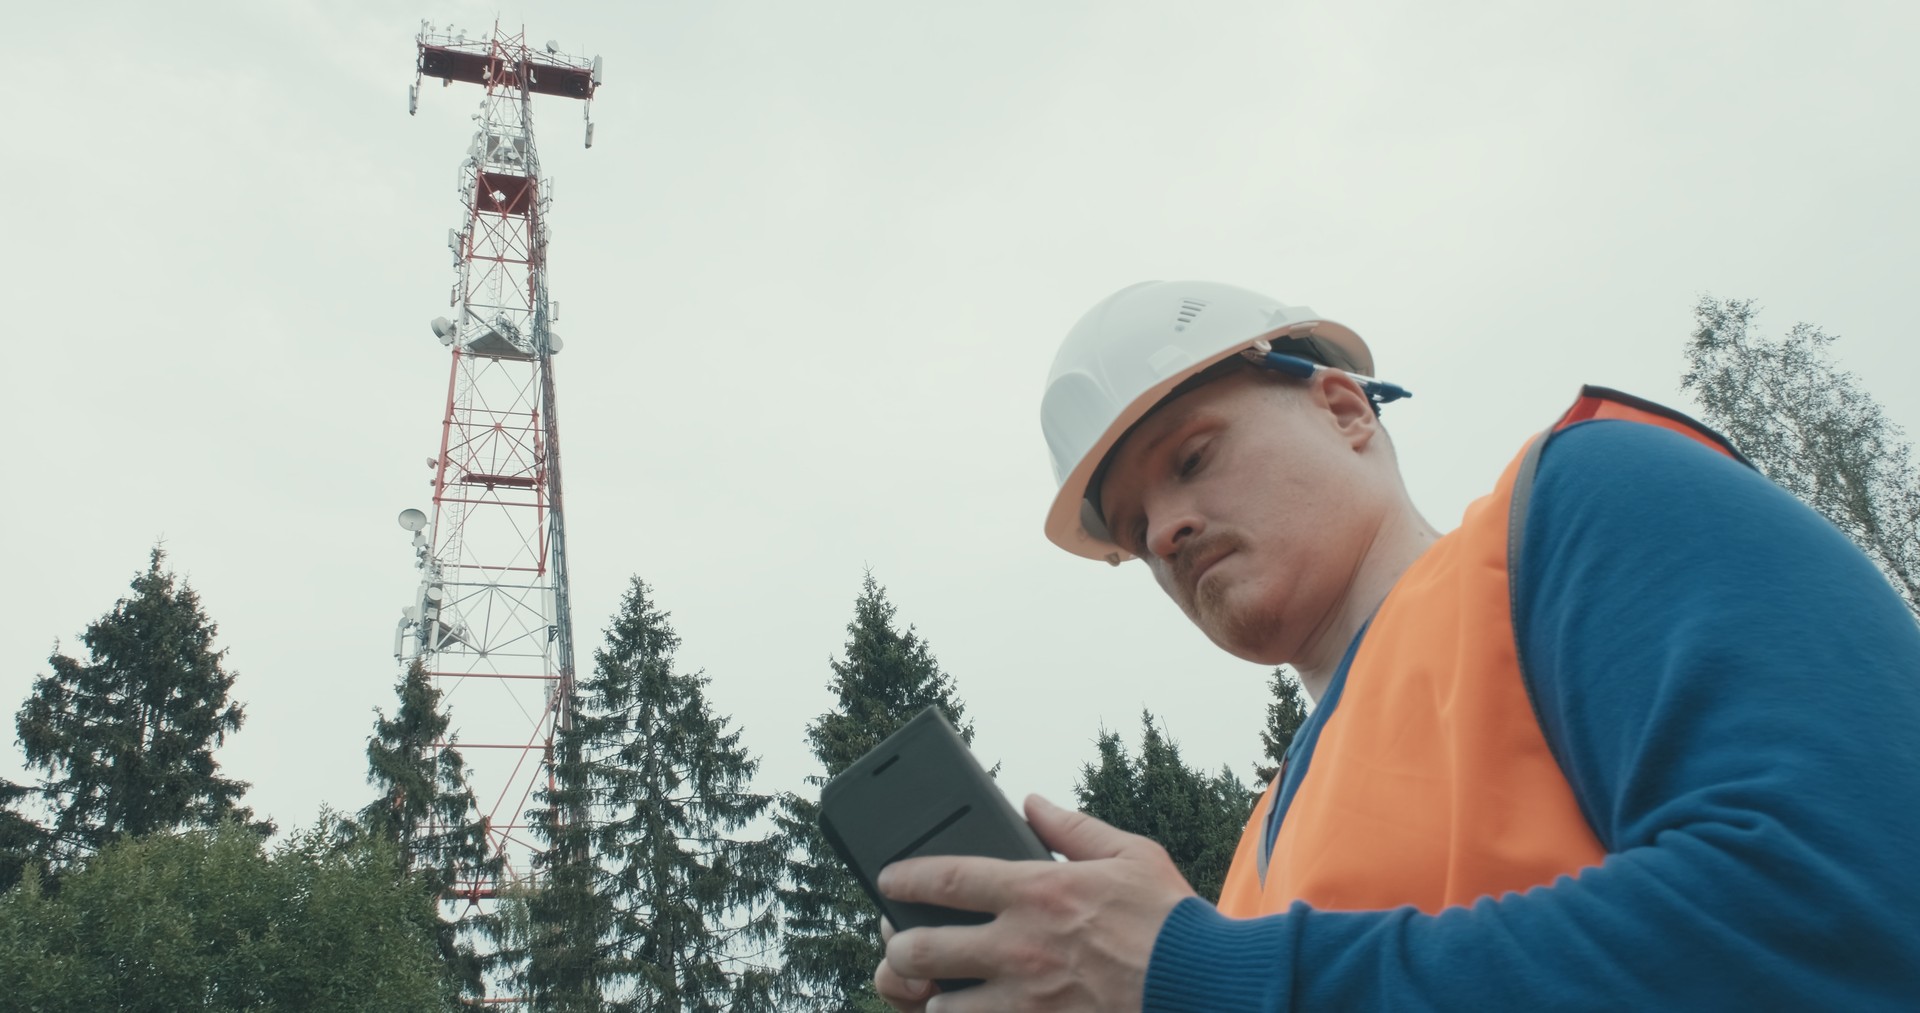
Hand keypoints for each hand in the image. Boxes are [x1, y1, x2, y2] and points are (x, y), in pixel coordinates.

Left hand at [873, 794, 1196, 1011]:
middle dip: (898, 946)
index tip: (888, 879)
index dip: (906, 877)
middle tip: (897, 941)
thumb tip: (1034, 803)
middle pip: (925, 948)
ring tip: (932, 989)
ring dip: (930, 996)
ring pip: (942, 1005)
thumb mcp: (1130, 854)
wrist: (1206, 986)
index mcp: (1039, 891)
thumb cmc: (1172, 921)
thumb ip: (1074, 828)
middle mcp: (1021, 945)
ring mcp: (1026, 998)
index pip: (948, 879)